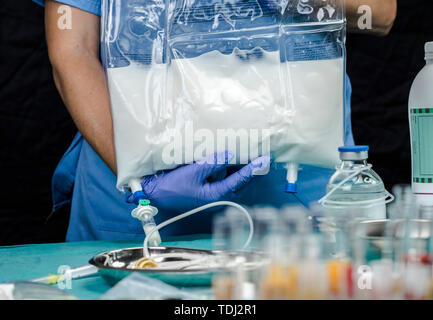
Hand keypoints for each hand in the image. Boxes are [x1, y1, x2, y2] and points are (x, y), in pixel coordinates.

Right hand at [128, 151, 270, 212]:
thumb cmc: (173, 185)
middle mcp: (217, 197)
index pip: (239, 180)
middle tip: (261, 158)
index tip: (264, 160)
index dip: (253, 169)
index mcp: (216, 195)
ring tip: (247, 157)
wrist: (156, 195)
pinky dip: (227, 171)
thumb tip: (230, 154)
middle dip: (250, 172)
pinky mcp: (205, 191)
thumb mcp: (194, 171)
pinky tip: (227, 161)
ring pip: (231, 182)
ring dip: (238, 171)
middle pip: (239, 184)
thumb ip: (213, 163)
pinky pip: (221, 180)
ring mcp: (211, 195)